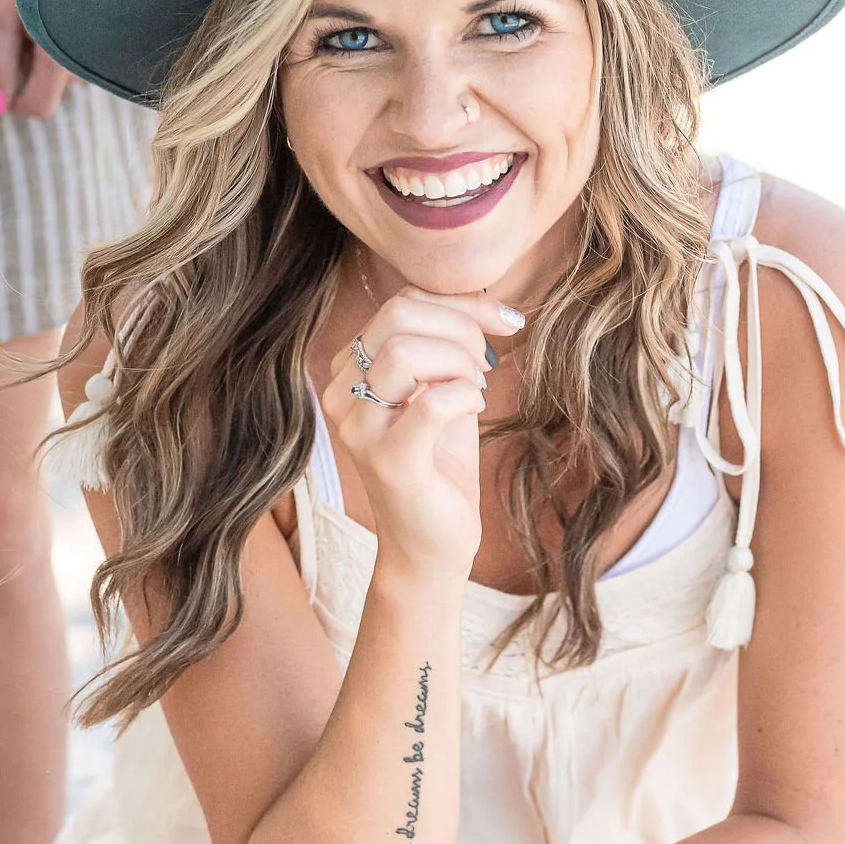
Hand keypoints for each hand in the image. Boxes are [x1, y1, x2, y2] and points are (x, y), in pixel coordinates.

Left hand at [0, 0, 104, 118]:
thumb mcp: (5, 11)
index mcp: (63, 59)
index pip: (39, 108)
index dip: (14, 100)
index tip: (2, 76)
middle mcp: (90, 60)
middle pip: (51, 89)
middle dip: (30, 68)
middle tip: (20, 26)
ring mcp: (103, 46)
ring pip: (67, 71)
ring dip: (48, 52)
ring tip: (41, 10)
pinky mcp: (110, 32)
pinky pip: (81, 52)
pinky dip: (64, 39)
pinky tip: (60, 8)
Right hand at [322, 287, 523, 579]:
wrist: (431, 542)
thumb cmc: (439, 461)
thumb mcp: (442, 387)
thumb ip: (448, 342)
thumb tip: (487, 302)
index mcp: (348, 367)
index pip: (401, 303)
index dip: (461, 304)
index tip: (503, 322)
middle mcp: (341, 393)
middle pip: (399, 316)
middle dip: (461, 329)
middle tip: (484, 365)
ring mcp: (359, 429)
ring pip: (408, 353)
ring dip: (461, 362)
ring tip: (476, 387)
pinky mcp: (388, 462)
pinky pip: (432, 403)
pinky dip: (466, 396)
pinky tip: (476, 410)